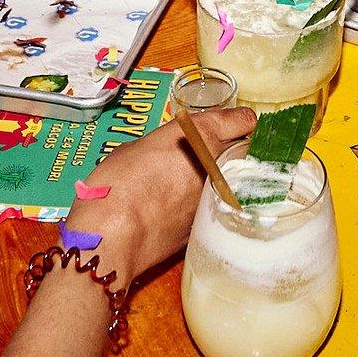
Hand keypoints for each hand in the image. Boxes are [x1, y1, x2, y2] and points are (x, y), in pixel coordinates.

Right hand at [61, 108, 256, 286]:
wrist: (112, 235)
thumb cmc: (117, 184)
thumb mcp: (138, 147)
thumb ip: (166, 144)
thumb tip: (168, 152)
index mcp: (203, 136)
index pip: (244, 121)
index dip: (238, 123)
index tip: (230, 126)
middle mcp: (218, 165)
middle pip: (243, 152)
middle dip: (232, 151)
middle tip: (209, 154)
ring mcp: (216, 198)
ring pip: (232, 182)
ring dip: (220, 179)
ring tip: (193, 183)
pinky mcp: (208, 226)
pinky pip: (215, 207)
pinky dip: (206, 205)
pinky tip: (182, 208)